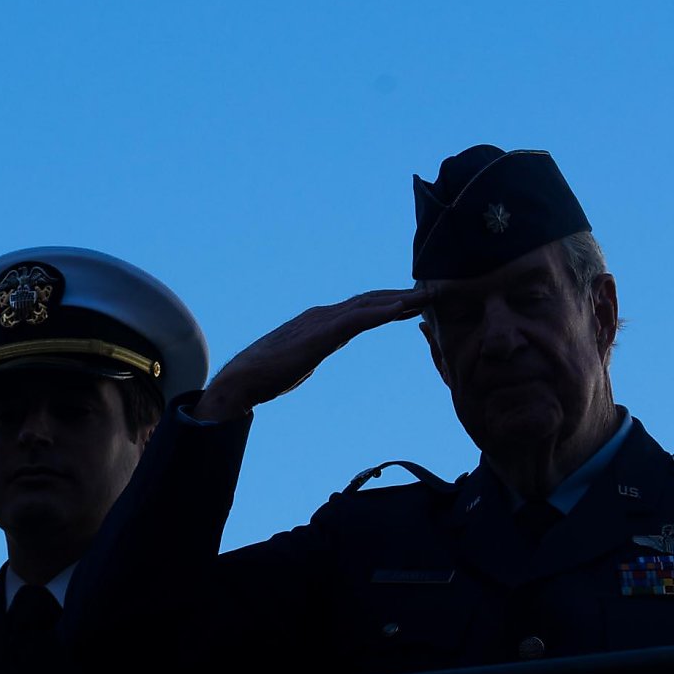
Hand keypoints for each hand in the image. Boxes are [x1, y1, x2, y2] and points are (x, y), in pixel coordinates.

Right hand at [193, 289, 423, 421]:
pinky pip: (358, 319)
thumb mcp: (300, 359)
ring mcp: (322, 322)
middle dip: (402, 296)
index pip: (361, 308)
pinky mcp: (321, 334)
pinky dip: (382, 312)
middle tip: (432, 293)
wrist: (241, 380)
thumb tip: (316, 350)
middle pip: (371, 301)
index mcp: (320, 322)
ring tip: (426, 297)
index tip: (414, 304)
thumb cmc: (266, 375)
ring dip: (400, 300)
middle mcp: (323, 315)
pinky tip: (402, 310)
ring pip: (369, 305)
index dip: (389, 304)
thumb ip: (314, 349)